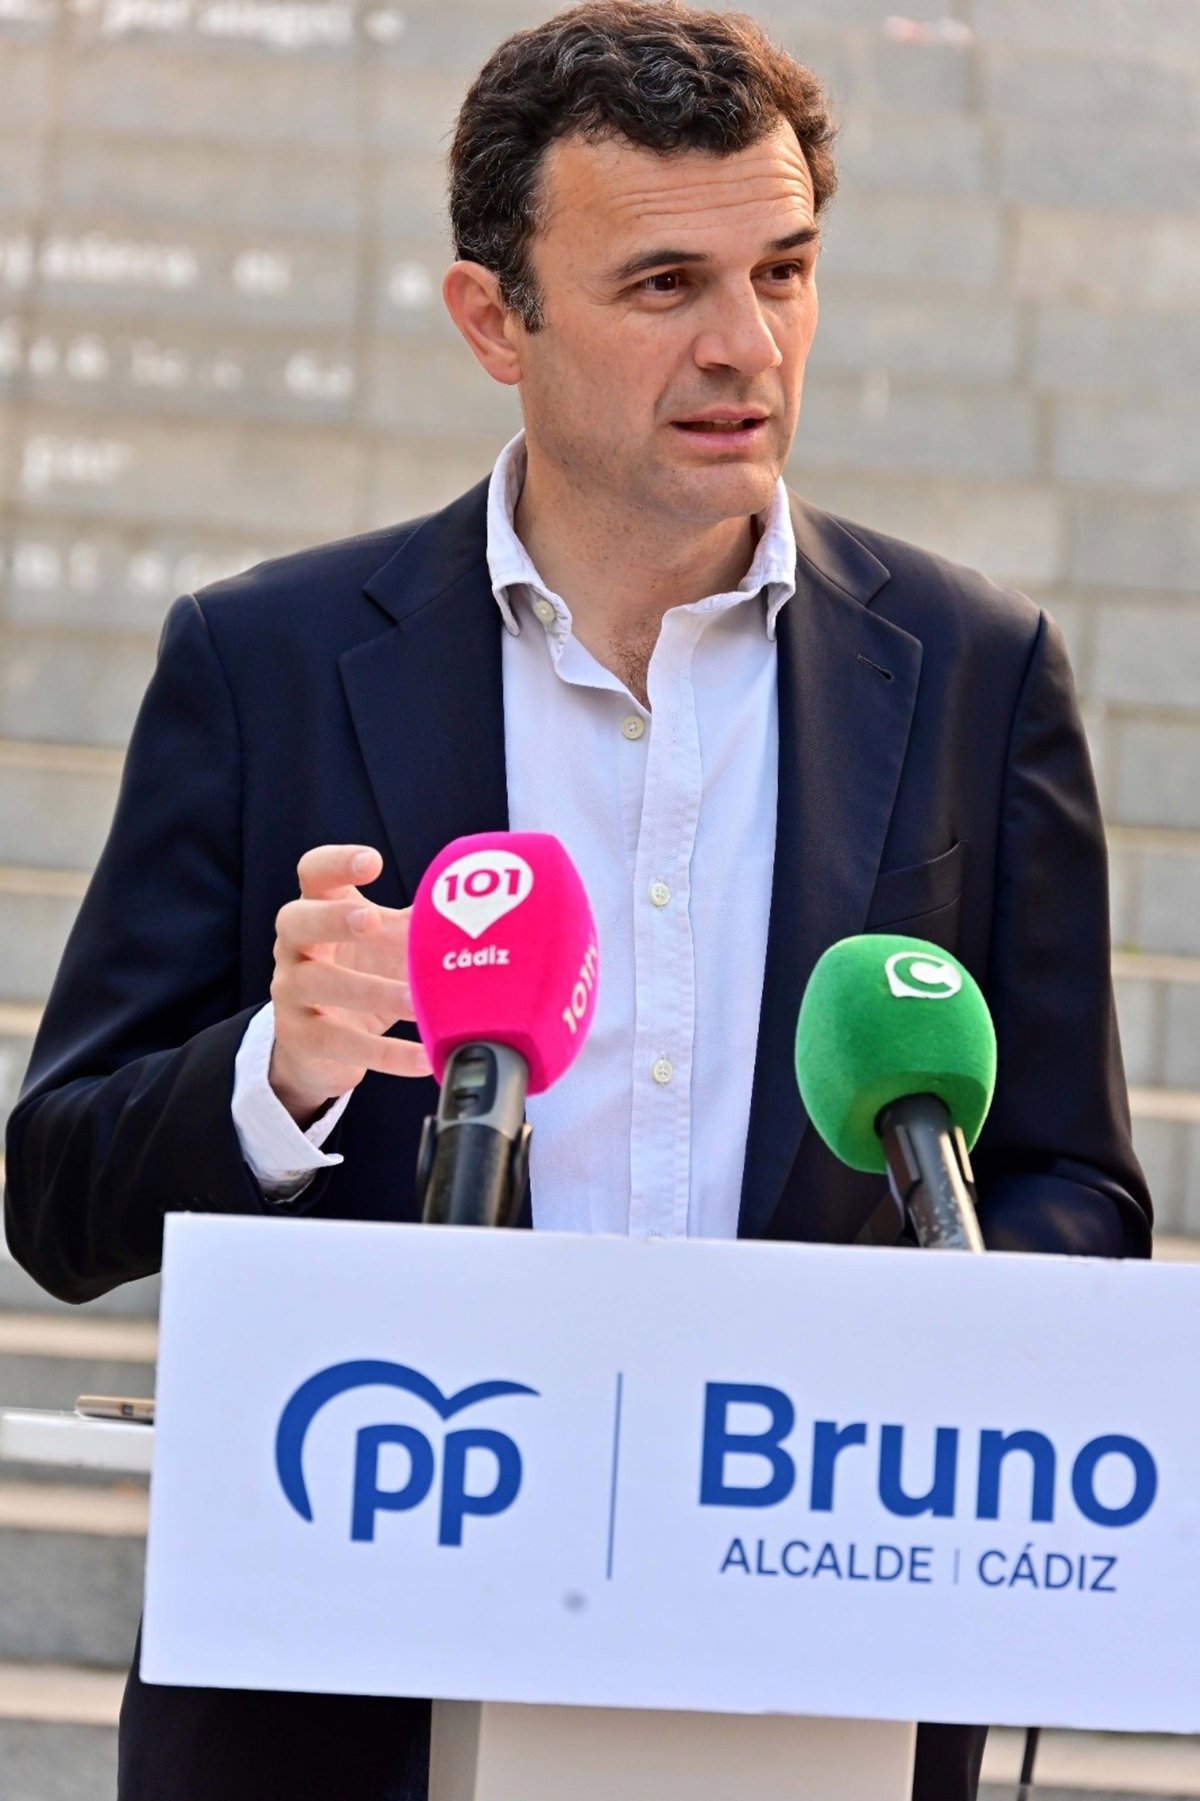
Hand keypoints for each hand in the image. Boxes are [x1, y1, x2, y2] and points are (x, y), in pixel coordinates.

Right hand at [269, 844, 430, 1126]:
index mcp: (318, 910)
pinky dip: (385, 1053)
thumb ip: (421, 918)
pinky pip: (340, 1044)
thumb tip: (483, 897)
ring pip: (318, 984)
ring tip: (414, 1003)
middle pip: (295, 920)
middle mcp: (295, 946)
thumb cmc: (362, 972)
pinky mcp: (301, 1038)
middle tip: (372, 920)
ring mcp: (291, 992)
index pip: (313, 873)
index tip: (373, 862)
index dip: (336, 863)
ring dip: (372, 992)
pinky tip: (422, 1056)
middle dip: (332, 918)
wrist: (318, 1045)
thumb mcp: (389, 941)